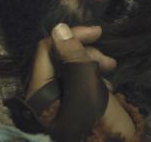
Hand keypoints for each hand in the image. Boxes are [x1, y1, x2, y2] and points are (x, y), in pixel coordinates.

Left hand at [28, 24, 135, 139]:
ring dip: (93, 64)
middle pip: (59, 57)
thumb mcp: (87, 87)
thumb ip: (73, 57)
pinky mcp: (70, 105)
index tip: (98, 33)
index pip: (47, 49)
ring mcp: (56, 101)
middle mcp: (43, 95)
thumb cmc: (98, 123)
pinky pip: (78, 81)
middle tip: (110, 61)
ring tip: (111, 72)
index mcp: (38, 93)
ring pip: (70, 67)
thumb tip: (58, 27)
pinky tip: (108, 88)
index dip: (71, 36)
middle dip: (86, 53)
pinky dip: (93, 78)